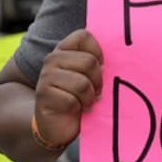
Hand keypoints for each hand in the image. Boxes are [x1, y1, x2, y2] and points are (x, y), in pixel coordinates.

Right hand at [34, 29, 103, 147]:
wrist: (57, 125)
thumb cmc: (78, 97)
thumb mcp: (88, 76)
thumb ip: (96, 63)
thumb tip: (117, 58)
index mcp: (64, 50)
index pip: (84, 36)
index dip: (97, 52)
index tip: (100, 67)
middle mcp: (52, 59)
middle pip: (89, 62)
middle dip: (97, 81)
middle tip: (95, 92)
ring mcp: (46, 76)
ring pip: (82, 83)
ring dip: (89, 97)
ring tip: (85, 101)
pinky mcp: (44, 95)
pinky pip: (72, 100)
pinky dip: (78, 107)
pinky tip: (76, 109)